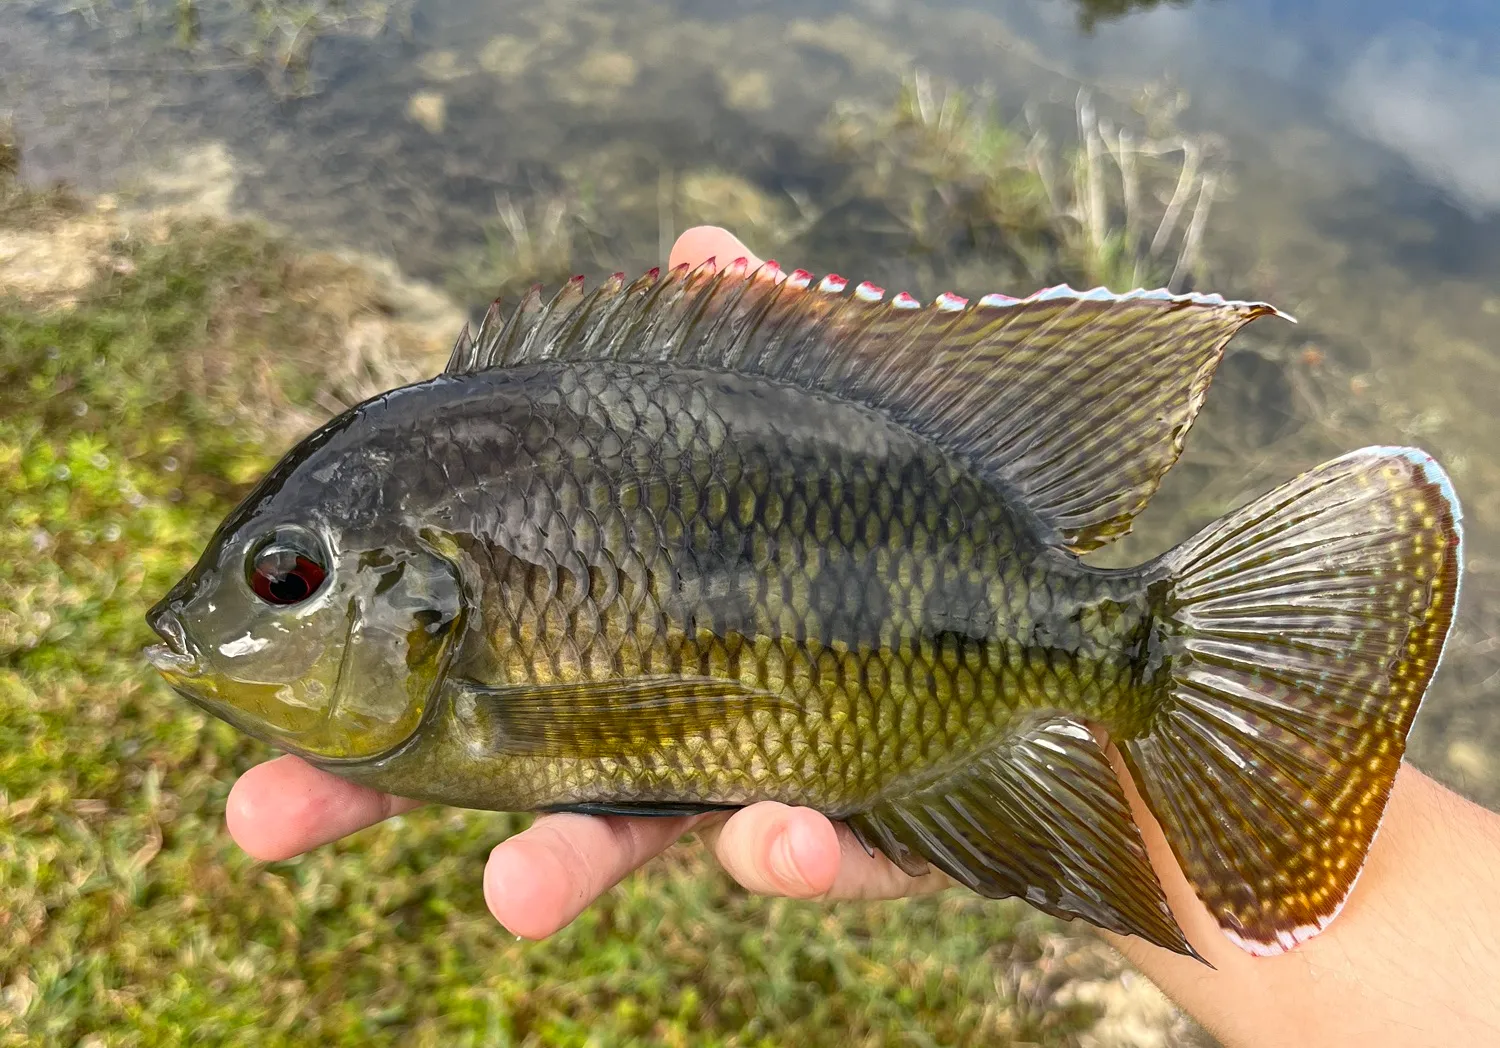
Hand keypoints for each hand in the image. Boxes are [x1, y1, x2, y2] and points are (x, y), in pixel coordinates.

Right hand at [225, 226, 948, 941]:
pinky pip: (824, 857)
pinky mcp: (865, 828)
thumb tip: (700, 242)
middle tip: (258, 822)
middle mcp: (664, 707)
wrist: (1065, 613)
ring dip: (573, 863)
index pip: (459, 650)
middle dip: (378, 799)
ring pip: (642, 837)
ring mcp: (753, 777)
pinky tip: (782, 830)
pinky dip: (795, 850)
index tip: (252, 720)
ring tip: (515, 894)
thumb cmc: (918, 507)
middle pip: (493, 760)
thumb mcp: (842, 416)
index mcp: (620, 613)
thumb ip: (764, 342)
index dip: (352, 698)